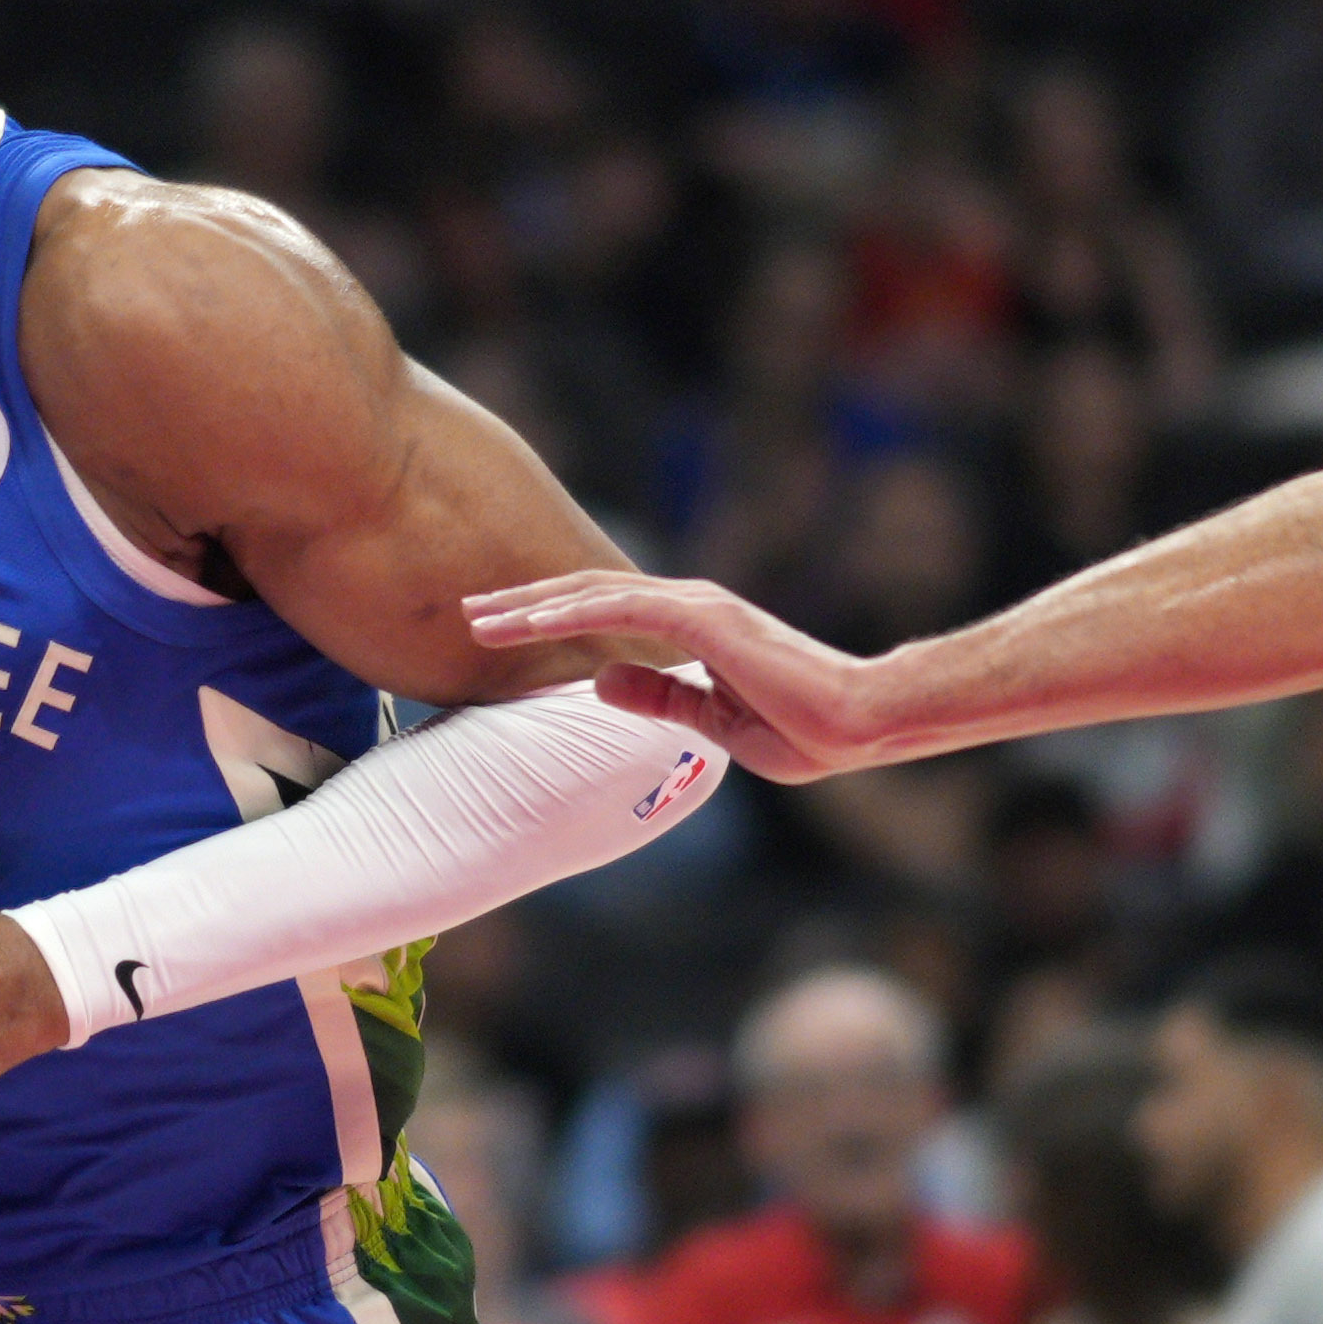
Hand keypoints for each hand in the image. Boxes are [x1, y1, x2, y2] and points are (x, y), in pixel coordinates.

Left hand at [456, 568, 911, 780]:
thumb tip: (600, 680)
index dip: (547, 619)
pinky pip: (625, 607)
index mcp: (690, 629)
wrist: (857, 722)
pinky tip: (532, 622)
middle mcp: (689, 606)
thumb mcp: (710, 721)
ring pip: (595, 594)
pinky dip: (575, 610)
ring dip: (533, 605)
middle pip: (587, 595)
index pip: (603, 614)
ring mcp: (697, 608)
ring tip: (478, 616)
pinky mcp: (705, 620)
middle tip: (466, 612)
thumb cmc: (802, 729)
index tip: (497, 630)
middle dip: (523, 604)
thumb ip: (658, 697)